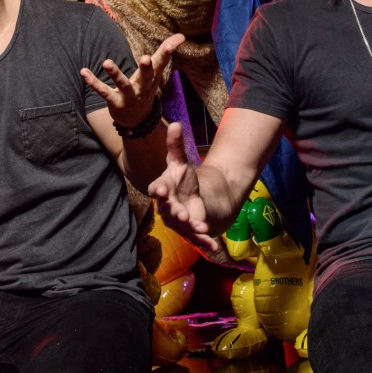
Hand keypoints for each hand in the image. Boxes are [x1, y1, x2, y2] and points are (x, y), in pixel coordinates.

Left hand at [81, 33, 184, 128]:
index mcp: (153, 78)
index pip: (162, 62)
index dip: (168, 52)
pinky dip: (93, 82)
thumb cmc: (146, 89)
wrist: (137, 120)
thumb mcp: (156, 72)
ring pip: (123, 84)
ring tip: (106, 62)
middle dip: (146, 68)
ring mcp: (129, 95)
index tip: (175, 42)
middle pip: (146, 76)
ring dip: (115, 73)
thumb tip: (182, 35)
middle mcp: (143, 86)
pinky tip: (83, 71)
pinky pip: (103, 91)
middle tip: (146, 58)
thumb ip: (164, 53)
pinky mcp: (114, 102)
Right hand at [148, 122, 219, 252]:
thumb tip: (176, 124)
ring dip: (190, 227)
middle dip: (174, 212)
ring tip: (199, 227)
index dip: (157, 190)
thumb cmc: (181, 178)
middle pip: (168, 210)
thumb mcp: (180, 161)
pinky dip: (205, 242)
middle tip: (181, 213)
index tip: (159, 190)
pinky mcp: (191, 229)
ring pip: (182, 226)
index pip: (157, 188)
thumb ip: (176, 145)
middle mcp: (168, 206)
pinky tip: (214, 247)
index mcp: (163, 188)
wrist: (192, 196)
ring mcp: (179, 219)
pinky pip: (197, 238)